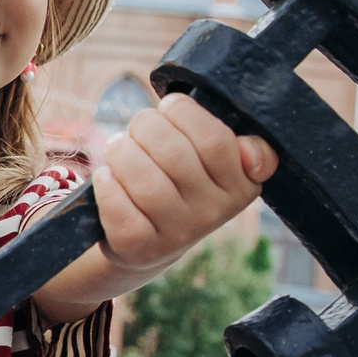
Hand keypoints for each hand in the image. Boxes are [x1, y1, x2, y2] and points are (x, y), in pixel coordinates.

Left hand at [92, 93, 278, 273]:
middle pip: (173, 153)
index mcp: (241, 184)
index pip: (214, 139)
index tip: (169, 108)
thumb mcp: (217, 163)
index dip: (182, 112)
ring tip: (118, 149)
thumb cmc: (180, 182)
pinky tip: (107, 177)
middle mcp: (214, 213)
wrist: (148, 242)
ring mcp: (179, 234)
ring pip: (145, 180)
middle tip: (137, 129)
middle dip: (145, 126)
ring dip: (122, 152)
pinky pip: (119, 208)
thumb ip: (239, 145)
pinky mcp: (141, 249)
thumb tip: (250, 153)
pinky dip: (107, 184)